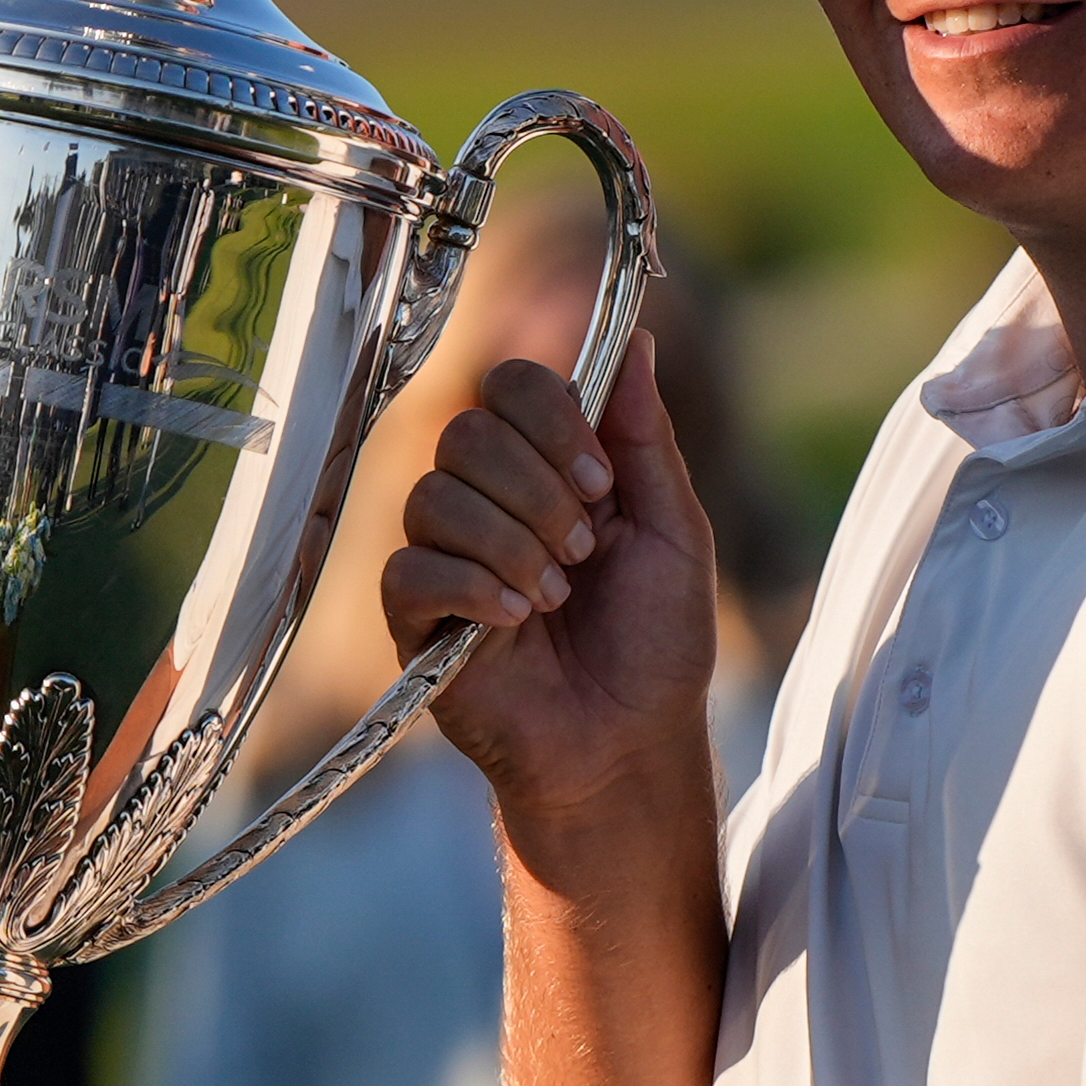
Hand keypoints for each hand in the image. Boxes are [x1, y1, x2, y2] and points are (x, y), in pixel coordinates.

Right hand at [382, 333, 716, 824]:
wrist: (629, 744)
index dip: (552, 419)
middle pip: (467, 432)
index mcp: (547, 467)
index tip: (602, 482)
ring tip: (558, 596)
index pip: (510, 386)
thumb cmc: (656, 645)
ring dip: (513, 545)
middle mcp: (486, 500)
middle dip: (539, 490)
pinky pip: (409, 569)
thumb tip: (636, 341)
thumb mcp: (675, 531)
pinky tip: (517, 621)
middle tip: (584, 551)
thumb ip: (644, 437)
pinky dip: (473, 586)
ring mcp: (445, 557)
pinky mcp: (415, 619)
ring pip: (436, 496)